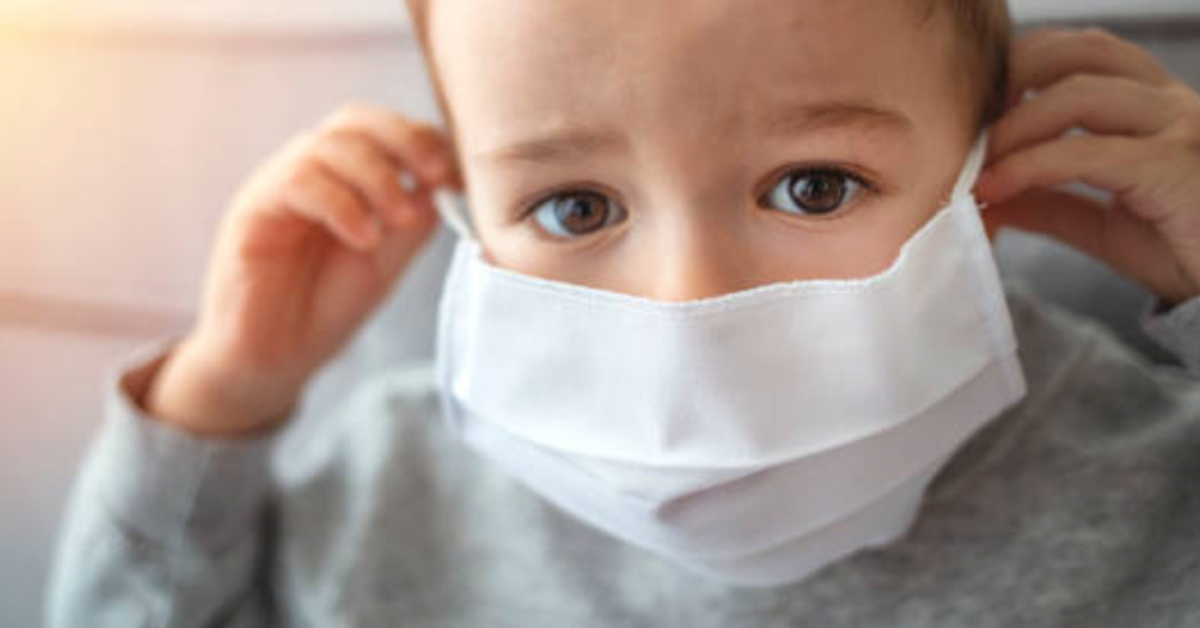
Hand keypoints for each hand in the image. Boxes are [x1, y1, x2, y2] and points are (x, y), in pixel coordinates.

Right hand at [147, 104, 460, 435]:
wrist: (272, 360)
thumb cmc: (324, 309)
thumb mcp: (385, 263)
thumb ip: (413, 222)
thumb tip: (446, 184)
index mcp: (343, 179)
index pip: (382, 130)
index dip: (422, 139)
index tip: (454, 175)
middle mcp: (309, 173)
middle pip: (354, 120)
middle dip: (403, 139)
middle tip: (435, 175)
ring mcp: (277, 187)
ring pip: (327, 145)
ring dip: (377, 177)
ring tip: (398, 220)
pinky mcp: (252, 211)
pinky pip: (296, 181)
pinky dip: (341, 203)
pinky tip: (364, 238)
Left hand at [977, 28, 1199, 304]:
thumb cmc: (1181, 250)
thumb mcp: (1101, 223)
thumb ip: (1048, 200)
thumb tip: (984, 190)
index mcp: (1152, 103)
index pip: (1081, 51)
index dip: (1021, 65)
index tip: (974, 107)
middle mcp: (1169, 102)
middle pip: (1078, 53)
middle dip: (1010, 78)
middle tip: (966, 126)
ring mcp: (1178, 128)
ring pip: (1079, 95)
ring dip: (1012, 126)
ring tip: (973, 163)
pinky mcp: (1173, 167)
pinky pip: (1088, 153)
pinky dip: (1030, 166)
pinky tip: (995, 187)